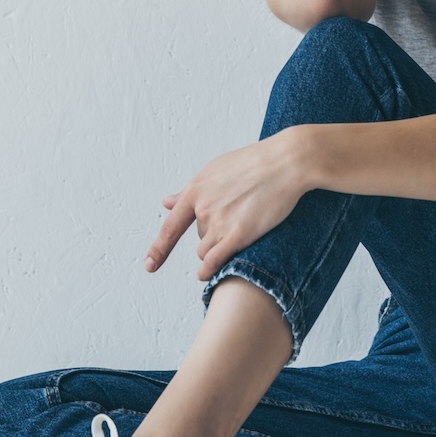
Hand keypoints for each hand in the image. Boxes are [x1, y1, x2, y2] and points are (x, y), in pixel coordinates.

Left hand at [143, 126, 316, 281]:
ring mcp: (219, 222)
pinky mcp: (238, 234)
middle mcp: (203, 207)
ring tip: (238, 235)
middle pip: (198, 237)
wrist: (286, 162)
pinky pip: (215, 261)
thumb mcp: (215, 170)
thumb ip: (190, 191)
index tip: (149, 266)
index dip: (158, 249)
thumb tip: (165, 202)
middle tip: (236, 220)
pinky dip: (210, 270)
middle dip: (212, 235)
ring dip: (216, 250)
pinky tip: (208, 274)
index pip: (170, 226)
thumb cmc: (254, 163)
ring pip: (205, 251)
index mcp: (196, 189)